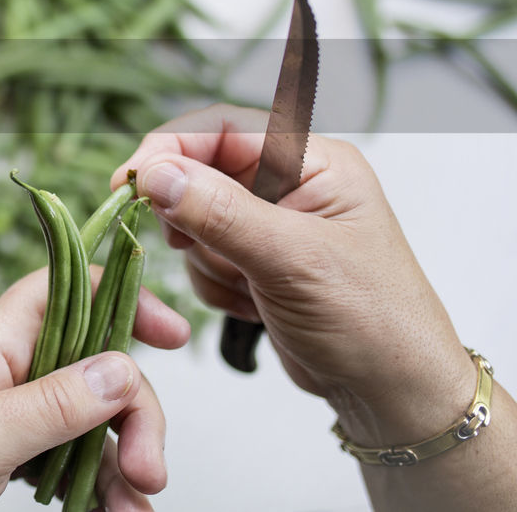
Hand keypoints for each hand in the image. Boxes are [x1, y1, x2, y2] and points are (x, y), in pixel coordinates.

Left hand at [0, 267, 189, 511]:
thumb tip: (122, 369)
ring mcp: (13, 407)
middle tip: (150, 469)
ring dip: (124, 455)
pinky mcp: (13, 447)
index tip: (174, 334)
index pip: (68, 287)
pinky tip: (114, 507)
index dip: (122, 295)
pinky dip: (102, 480)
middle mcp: (10, 365)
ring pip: (95, 414)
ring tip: (133, 503)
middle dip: (135, 410)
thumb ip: (49, 405)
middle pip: (98, 362)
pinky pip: (75, 452)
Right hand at [112, 104, 515, 511]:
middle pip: (200, 172)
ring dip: (207, 259)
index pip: (221, 128)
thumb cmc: (369, 320)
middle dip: (190, 216)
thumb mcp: (290, 260)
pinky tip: (252, 305)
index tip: (129, 182)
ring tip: (250, 289)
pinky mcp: (255, 260)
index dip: (169, 147)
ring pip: (194, 218)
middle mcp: (289, 182)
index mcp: (311, 160)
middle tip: (189, 245)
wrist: (391, 392)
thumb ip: (218, 212)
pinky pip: (202, 256)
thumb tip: (152, 174)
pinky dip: (214, 284)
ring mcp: (270, 223)